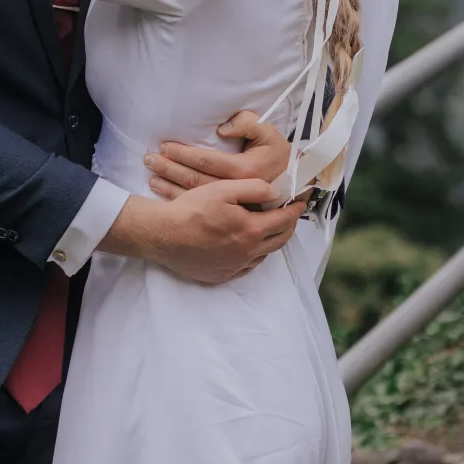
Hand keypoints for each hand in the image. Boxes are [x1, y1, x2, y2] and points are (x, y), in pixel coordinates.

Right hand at [100, 180, 304, 284]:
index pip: (283, 220)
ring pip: (263, 255)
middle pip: (278, 241)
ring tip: (270, 230)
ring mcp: (234, 266)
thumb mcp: (222, 189)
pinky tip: (247, 247)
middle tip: (290, 216)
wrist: (163, 235)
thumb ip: (253, 189)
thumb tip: (274, 192)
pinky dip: (253, 256)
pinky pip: (245, 267)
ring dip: (271, 241)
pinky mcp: (221, 274)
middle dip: (288, 227)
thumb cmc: (191, 209)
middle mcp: (247, 252)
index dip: (294, 210)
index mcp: (251, 230)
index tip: (300, 202)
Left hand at [143, 111, 290, 198]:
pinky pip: (200, 208)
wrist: (296, 183)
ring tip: (151, 176)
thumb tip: (223, 129)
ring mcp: (233, 206)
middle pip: (196, 180)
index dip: (184, 154)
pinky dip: (179, 200)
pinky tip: (164, 193)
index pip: (207, 161)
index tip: (165, 146)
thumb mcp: (270, 133)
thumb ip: (249, 124)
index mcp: (246, 171)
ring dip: (169, 185)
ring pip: (195, 196)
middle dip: (169, 169)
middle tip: (149, 160)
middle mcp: (237, 191)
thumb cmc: (279, 155)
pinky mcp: (230, 214)